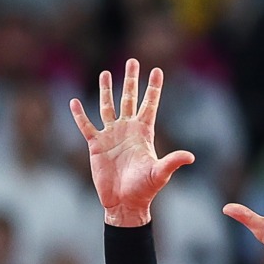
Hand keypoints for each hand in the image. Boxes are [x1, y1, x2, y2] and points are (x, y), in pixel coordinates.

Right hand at [69, 59, 196, 226]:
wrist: (124, 202)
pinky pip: (86, 126)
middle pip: (129, 99)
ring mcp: (111, 136)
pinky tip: (74, 102)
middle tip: (133, 61)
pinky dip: (80, 115)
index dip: (153, 88)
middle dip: (131, 80)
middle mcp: (127, 130)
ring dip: (106, 90)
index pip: (150, 104)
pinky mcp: (96, 145)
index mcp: (144, 132)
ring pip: (108, 107)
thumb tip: (190, 156)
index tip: (157, 70)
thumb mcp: (160, 174)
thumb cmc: (145, 189)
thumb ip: (172, 162)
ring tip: (105, 73)